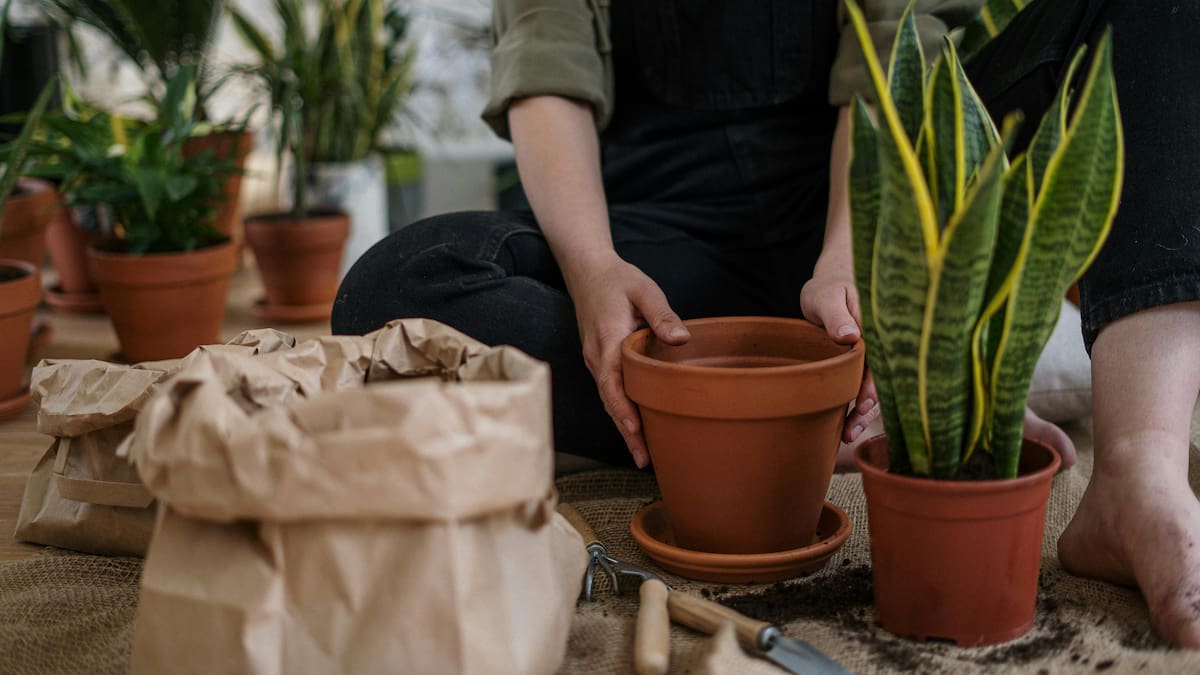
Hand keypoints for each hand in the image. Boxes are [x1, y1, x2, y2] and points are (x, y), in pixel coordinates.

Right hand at [566, 253, 689, 467]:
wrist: (587, 271)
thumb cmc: (618, 280)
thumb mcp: (644, 289)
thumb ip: (662, 314)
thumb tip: (682, 339)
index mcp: (607, 340)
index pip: (612, 382)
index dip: (622, 409)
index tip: (635, 430)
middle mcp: (596, 356)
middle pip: (609, 401)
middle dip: (625, 432)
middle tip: (645, 459)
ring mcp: (595, 361)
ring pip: (608, 400)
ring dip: (623, 427)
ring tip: (643, 455)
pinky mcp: (600, 362)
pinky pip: (609, 392)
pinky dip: (621, 412)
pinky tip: (635, 428)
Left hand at [799, 269, 877, 441]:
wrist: (830, 286)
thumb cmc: (828, 288)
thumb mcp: (827, 296)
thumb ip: (836, 314)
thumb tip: (851, 335)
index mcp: (877, 329)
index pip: (881, 361)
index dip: (874, 386)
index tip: (864, 404)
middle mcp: (880, 346)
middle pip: (881, 380)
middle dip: (869, 406)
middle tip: (852, 429)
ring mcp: (872, 357)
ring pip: (874, 388)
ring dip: (863, 413)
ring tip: (848, 435)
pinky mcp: (862, 365)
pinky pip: (863, 387)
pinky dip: (857, 406)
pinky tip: (847, 426)